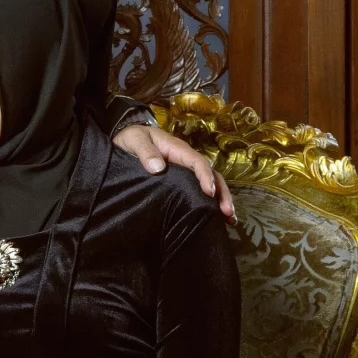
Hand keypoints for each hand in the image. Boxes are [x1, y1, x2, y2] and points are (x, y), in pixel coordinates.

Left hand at [112, 122, 237, 219]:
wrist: (127, 139)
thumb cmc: (133, 138)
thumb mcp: (135, 140)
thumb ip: (144, 151)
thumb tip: (158, 168)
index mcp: (178, 150)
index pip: (197, 162)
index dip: (205, 176)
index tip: (209, 193)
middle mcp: (187, 160)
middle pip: (211, 174)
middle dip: (221, 192)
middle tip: (227, 212)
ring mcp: (186, 171)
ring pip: (211, 183)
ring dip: (221, 200)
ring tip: (230, 220)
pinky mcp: (183, 181)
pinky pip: (200, 190)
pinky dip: (211, 204)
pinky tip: (218, 219)